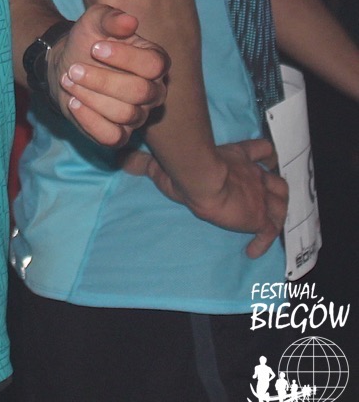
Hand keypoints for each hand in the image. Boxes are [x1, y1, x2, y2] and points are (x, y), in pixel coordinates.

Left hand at [49, 5, 167, 146]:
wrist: (66, 65)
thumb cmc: (87, 41)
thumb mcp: (94, 21)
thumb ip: (111, 18)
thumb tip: (130, 21)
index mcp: (154, 61)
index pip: (154, 64)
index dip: (126, 57)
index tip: (96, 48)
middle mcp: (153, 91)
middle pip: (140, 92)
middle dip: (102, 80)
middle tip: (74, 69)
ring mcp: (139, 115)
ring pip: (124, 114)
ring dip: (90, 97)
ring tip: (69, 81)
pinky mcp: (120, 135)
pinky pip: (113, 137)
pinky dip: (89, 120)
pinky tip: (73, 103)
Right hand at [124, 137, 287, 257]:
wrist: (202, 182)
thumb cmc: (184, 171)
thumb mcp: (163, 166)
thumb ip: (144, 162)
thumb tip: (121, 158)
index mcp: (235, 157)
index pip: (259, 149)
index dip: (263, 155)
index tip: (264, 161)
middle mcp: (252, 172)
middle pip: (274, 176)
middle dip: (275, 184)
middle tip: (270, 193)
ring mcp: (260, 194)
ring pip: (281, 199)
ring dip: (278, 209)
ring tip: (270, 221)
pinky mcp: (260, 217)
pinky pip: (271, 231)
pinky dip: (266, 241)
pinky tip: (254, 251)